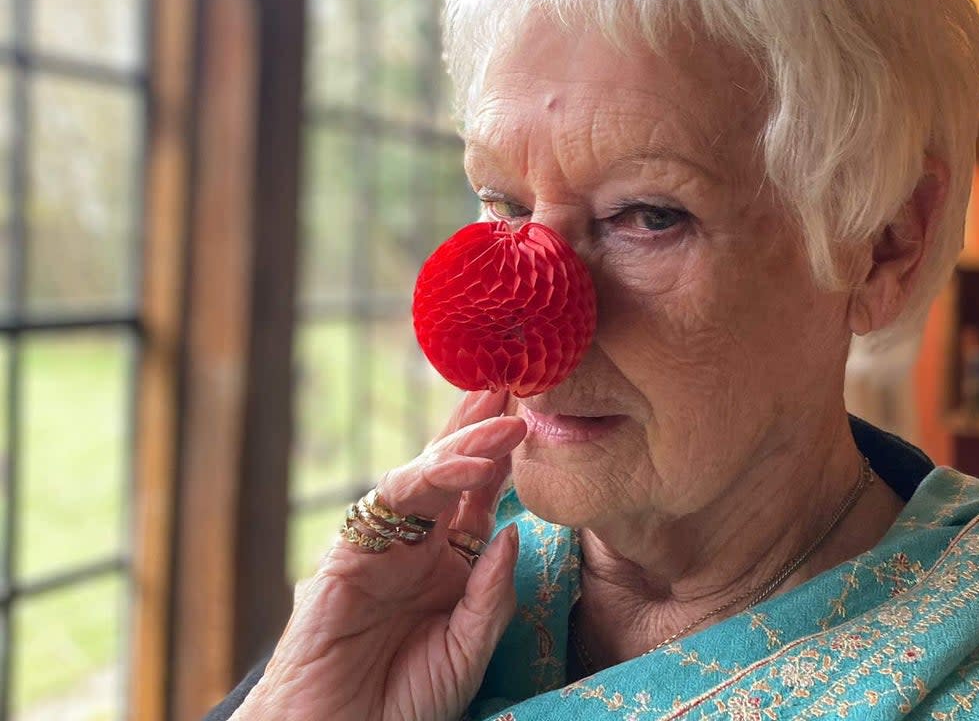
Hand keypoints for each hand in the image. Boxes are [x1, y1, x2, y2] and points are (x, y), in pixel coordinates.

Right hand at [235, 390, 526, 720]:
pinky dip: (429, 480)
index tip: (540, 414)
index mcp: (448, 564)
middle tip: (522, 380)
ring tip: (509, 422)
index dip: (508, 455)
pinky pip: (390, 503)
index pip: (482, 495)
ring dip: (466, 444)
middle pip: (453, 469)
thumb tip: (511, 530)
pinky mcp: (348, 552)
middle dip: (485, 425)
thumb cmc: (403, 705)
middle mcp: (416, 545)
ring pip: (424, 475)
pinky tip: (469, 468)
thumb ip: (490, 595)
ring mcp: (381, 545)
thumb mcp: (468, 650)